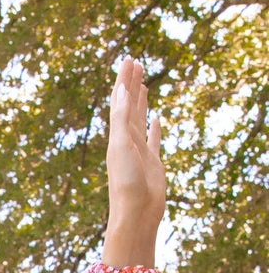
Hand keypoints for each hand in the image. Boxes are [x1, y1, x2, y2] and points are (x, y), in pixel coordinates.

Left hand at [102, 56, 164, 267]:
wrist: (136, 213)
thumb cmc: (126, 183)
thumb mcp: (122, 147)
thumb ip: (121, 119)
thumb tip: (123, 91)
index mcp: (117, 136)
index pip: (120, 101)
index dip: (124, 80)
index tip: (128, 59)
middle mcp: (126, 141)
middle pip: (129, 105)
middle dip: (131, 83)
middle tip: (135, 61)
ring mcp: (139, 151)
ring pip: (139, 119)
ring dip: (140, 101)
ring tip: (142, 83)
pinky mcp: (152, 162)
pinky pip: (153, 139)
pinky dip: (154, 127)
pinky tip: (155, 118)